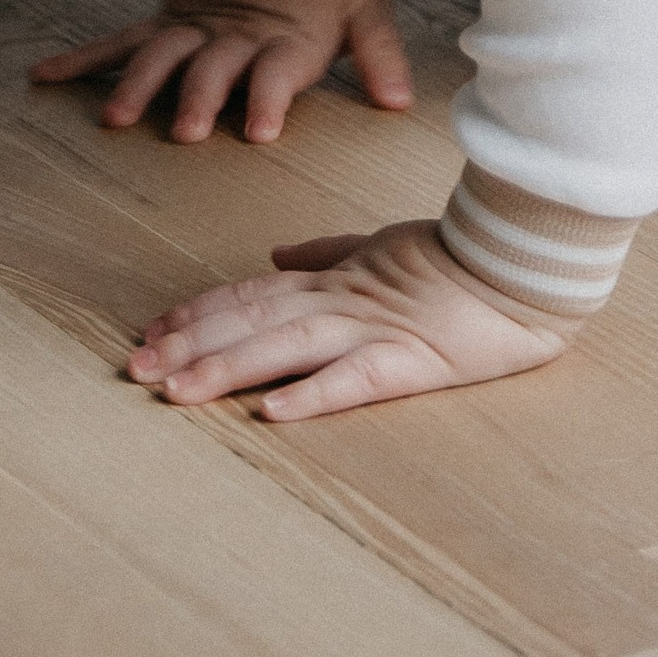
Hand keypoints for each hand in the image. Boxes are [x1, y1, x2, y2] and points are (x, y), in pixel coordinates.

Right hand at [29, 0, 412, 143]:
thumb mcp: (364, 9)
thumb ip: (380, 55)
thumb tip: (402, 102)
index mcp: (282, 40)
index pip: (275, 72)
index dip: (270, 97)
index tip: (261, 130)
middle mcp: (233, 37)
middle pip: (212, 68)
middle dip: (200, 98)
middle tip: (185, 132)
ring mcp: (193, 29)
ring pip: (160, 56)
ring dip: (139, 85)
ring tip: (115, 120)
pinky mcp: (166, 21)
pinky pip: (119, 41)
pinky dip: (81, 59)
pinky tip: (42, 76)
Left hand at [127, 220, 573, 417]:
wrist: (523, 260)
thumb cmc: (457, 256)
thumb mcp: (381, 243)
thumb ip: (326, 250)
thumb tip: (275, 251)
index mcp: (334, 276)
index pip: (252, 291)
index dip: (199, 310)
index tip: (151, 328)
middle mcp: (340, 299)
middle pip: (252, 320)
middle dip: (190, 344)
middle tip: (134, 367)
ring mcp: (373, 328)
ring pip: (285, 348)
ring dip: (226, 369)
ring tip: (176, 391)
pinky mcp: (409, 359)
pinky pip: (353, 380)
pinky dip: (311, 396)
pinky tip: (270, 413)